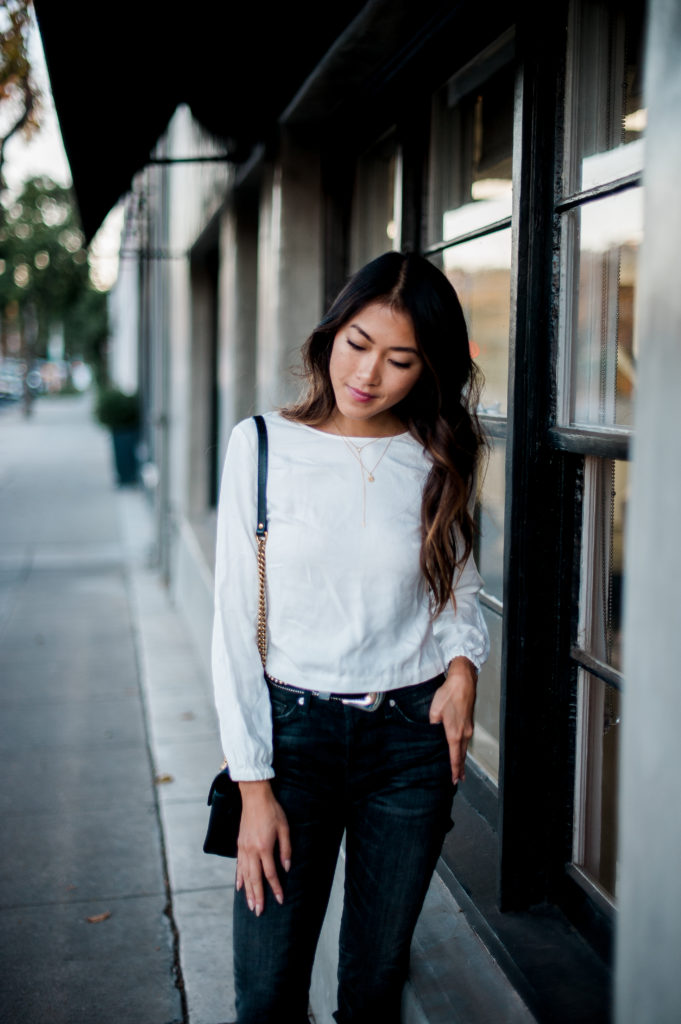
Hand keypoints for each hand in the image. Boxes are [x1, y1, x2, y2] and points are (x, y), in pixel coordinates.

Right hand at [236, 781, 290, 915]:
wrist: (254, 797)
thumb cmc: (272, 811)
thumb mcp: (284, 828)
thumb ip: (286, 849)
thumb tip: (286, 867)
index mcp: (264, 847)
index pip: (270, 874)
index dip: (276, 888)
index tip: (280, 900)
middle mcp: (252, 851)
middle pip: (255, 879)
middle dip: (258, 896)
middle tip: (259, 912)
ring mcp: (243, 849)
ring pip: (245, 875)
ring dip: (248, 892)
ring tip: (250, 905)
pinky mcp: (239, 845)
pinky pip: (239, 866)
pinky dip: (239, 878)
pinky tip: (239, 888)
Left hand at [429, 656, 477, 783]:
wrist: (463, 682)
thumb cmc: (449, 695)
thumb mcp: (434, 712)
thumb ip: (432, 726)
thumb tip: (431, 734)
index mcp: (455, 734)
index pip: (455, 757)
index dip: (454, 770)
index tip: (454, 780)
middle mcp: (464, 734)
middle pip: (462, 755)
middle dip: (460, 768)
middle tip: (458, 779)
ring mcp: (469, 728)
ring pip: (465, 748)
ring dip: (462, 759)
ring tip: (460, 769)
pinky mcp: (469, 722)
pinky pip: (466, 740)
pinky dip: (464, 749)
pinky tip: (460, 749)